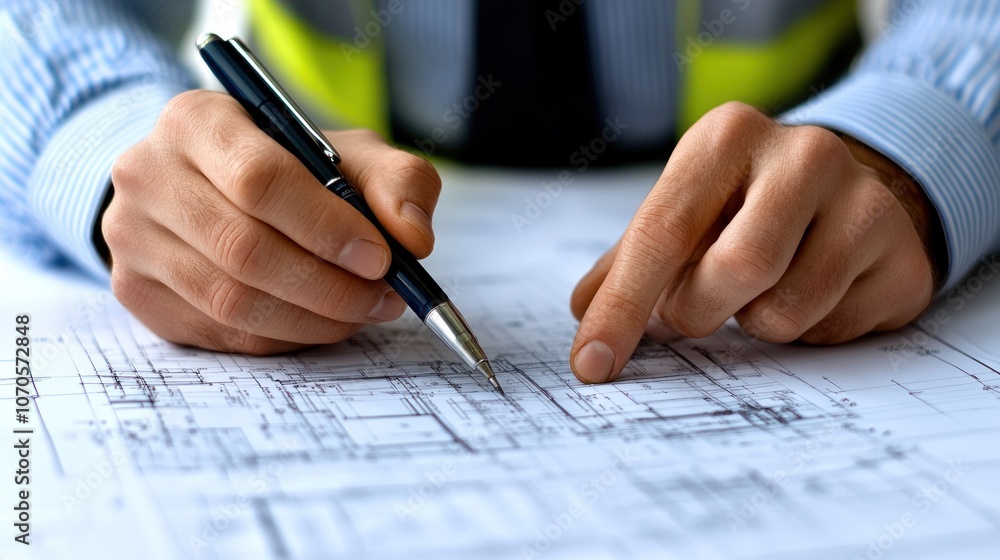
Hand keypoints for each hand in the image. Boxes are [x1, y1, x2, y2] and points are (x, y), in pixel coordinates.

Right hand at [103, 90, 440, 353]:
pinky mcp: (136, 291)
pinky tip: (318, 322)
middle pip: (244, 249)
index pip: (260, 180)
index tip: (381, 257)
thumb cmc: (290, 167)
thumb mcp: (348, 154)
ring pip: (230, 301)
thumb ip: (397, 182)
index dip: (327, 228)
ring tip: (361, 311)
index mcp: (196, 121)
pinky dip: (284, 336)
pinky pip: (220, 333)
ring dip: (313, 319)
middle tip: (383, 297)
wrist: (210, 185)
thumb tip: (413, 238)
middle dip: (329, 285)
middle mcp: (147, 174)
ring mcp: (132, 237)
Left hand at [569, 102, 941, 382]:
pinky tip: (813, 296)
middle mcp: (803, 154)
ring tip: (759, 292)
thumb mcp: (685, 213)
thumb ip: (629, 262)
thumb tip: (584, 311)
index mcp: (728, 136)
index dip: (622, 306)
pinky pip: (832, 331)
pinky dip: (803, 334)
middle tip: (695, 310)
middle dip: (697, 312)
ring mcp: (864, 201)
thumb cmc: (746, 207)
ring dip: (754, 324)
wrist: (850, 192)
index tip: (592, 362)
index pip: (663, 230)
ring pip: (785, 311)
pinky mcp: (903, 257)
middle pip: (734, 269)